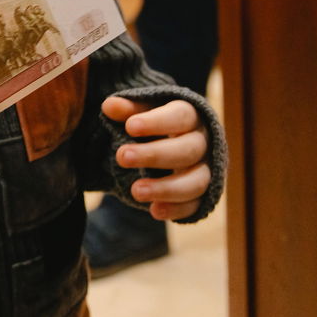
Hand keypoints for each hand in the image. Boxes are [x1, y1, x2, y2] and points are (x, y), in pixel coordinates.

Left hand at [102, 95, 210, 221]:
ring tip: (136, 191)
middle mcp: (203, 143)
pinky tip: (154, 210)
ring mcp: (207, 171)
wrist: (170, 147)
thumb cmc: (154, 126)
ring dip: (166, 188)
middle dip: (154, 155)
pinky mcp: (203, 196)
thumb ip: (128, 110)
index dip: (157, 122)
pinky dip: (176, 209)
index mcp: (191, 116)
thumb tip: (109, 106)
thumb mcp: (142, 114)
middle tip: (122, 156)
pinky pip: (195, 205)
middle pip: (188, 150)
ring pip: (196, 182)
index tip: (130, 126)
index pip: (181, 116)